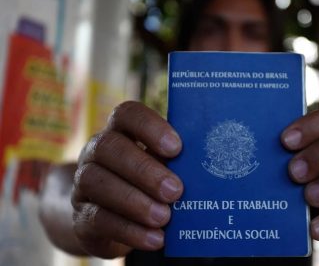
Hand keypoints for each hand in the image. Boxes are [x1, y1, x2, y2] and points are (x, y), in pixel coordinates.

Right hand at [72, 101, 183, 257]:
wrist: (109, 218)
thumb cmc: (146, 184)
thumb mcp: (160, 167)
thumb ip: (174, 162)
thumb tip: (204, 168)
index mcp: (120, 132)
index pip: (127, 114)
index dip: (150, 127)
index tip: (176, 147)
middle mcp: (96, 152)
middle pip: (110, 148)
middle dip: (144, 170)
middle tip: (175, 190)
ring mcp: (83, 183)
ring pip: (97, 182)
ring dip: (134, 201)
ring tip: (164, 217)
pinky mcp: (81, 216)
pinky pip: (98, 219)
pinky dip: (129, 230)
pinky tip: (155, 238)